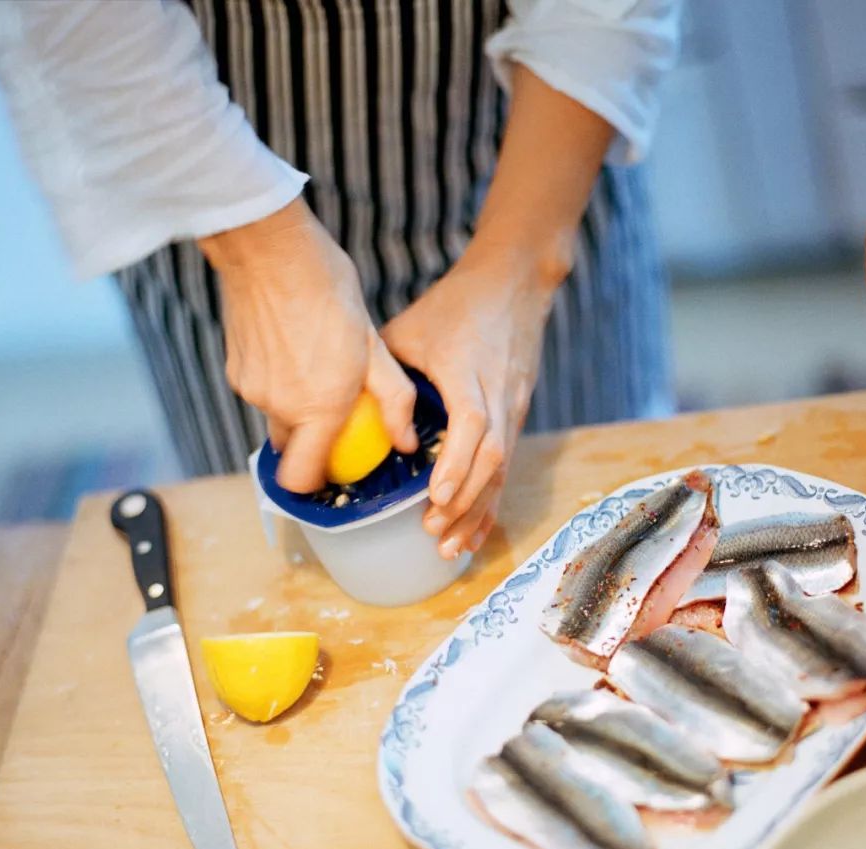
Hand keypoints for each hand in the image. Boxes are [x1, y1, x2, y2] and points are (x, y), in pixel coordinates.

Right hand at [199, 198, 417, 491]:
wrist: (269, 247)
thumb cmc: (329, 290)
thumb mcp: (375, 347)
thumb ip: (393, 401)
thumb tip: (404, 442)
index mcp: (316, 408)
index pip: (301, 479)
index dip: (315, 484)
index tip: (336, 468)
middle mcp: (278, 406)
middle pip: (292, 450)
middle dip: (314, 442)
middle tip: (340, 413)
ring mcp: (251, 389)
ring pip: (277, 418)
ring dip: (298, 408)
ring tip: (320, 369)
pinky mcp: (234, 369)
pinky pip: (262, 393)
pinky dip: (279, 384)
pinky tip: (296, 350)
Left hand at [381, 240, 555, 557]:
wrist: (515, 285)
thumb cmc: (456, 305)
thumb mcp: (412, 328)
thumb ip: (385, 371)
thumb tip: (348, 412)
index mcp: (468, 371)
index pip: (472, 422)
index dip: (456, 462)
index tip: (434, 495)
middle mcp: (497, 395)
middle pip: (491, 458)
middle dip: (464, 501)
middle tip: (432, 532)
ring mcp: (512, 409)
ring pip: (501, 470)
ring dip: (477, 511)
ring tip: (449, 547)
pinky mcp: (517, 418)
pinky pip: (506, 469)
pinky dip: (490, 503)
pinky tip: (476, 533)